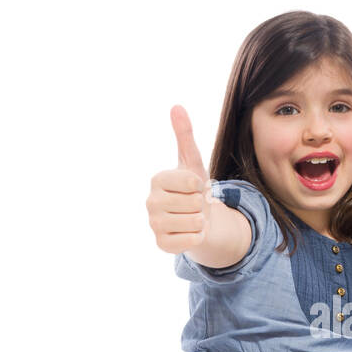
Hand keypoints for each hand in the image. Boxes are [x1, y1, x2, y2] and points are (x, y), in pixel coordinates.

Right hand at [146, 105, 218, 254]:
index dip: (201, 186)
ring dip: (200, 221)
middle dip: (201, 204)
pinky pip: (191, 241)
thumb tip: (176, 106)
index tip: (194, 187)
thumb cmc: (193, 188)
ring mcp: (154, 224)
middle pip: (194, 204)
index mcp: (157, 180)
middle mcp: (150, 202)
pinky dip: (197, 237)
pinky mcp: (162, 244)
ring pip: (194, 222)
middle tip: (194, 204)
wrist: (196, 219)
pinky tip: (189, 232)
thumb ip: (184, 135)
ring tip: (193, 217)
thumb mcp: (193, 162)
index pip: (191, 183)